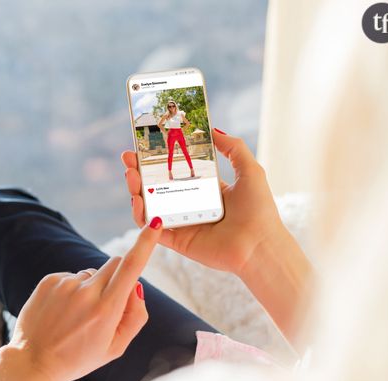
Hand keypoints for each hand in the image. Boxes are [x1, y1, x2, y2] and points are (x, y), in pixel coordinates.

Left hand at [0, 219, 162, 380]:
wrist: (33, 361)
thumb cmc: (79, 357)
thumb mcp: (116, 346)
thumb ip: (135, 315)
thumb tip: (137, 286)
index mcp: (106, 309)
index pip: (131, 266)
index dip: (145, 242)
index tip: (154, 223)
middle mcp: (85, 293)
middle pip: (115, 263)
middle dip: (119, 276)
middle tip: (107, 304)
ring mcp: (65, 284)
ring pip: (93, 272)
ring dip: (92, 287)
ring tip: (77, 314)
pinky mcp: (49, 280)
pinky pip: (72, 276)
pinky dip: (72, 290)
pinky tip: (63, 310)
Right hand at [123, 129, 283, 275]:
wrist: (259, 246)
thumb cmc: (259, 210)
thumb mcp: (249, 170)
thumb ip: (233, 147)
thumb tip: (213, 128)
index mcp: (205, 189)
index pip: (175, 170)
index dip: (158, 158)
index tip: (143, 146)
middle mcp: (190, 205)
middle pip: (156, 186)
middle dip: (139, 171)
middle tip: (128, 159)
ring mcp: (182, 223)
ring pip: (150, 206)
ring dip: (136, 191)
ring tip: (130, 176)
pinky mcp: (177, 241)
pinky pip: (152, 229)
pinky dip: (141, 217)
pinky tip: (138, 202)